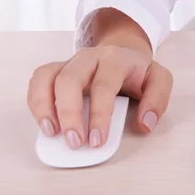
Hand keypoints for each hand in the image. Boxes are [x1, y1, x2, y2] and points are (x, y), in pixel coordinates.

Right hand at [27, 45, 172, 149]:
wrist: (124, 52)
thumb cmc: (139, 71)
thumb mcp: (158, 79)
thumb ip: (158, 99)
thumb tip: (145, 123)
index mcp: (116, 59)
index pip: (104, 86)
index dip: (99, 115)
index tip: (97, 141)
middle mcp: (89, 57)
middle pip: (70, 79)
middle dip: (69, 113)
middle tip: (75, 142)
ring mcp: (70, 62)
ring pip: (47, 76)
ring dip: (44, 107)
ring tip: (51, 133)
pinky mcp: (57, 69)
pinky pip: (38, 80)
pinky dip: (36, 102)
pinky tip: (45, 123)